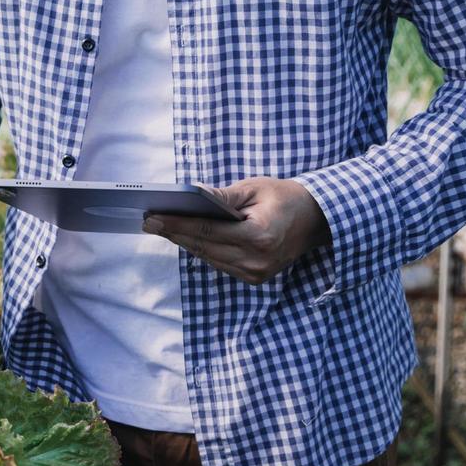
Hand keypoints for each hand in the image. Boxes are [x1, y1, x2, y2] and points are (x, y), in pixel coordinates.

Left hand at [142, 178, 331, 284]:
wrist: (317, 219)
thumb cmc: (286, 198)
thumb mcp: (255, 188)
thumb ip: (222, 196)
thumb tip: (191, 195)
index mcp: (259, 236)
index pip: (207, 231)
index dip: (177, 224)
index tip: (152, 216)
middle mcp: (256, 260)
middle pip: (203, 247)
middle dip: (174, 233)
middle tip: (148, 222)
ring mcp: (256, 273)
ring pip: (208, 258)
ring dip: (184, 243)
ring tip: (160, 228)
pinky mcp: (255, 278)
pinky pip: (219, 263)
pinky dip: (202, 250)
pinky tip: (184, 238)